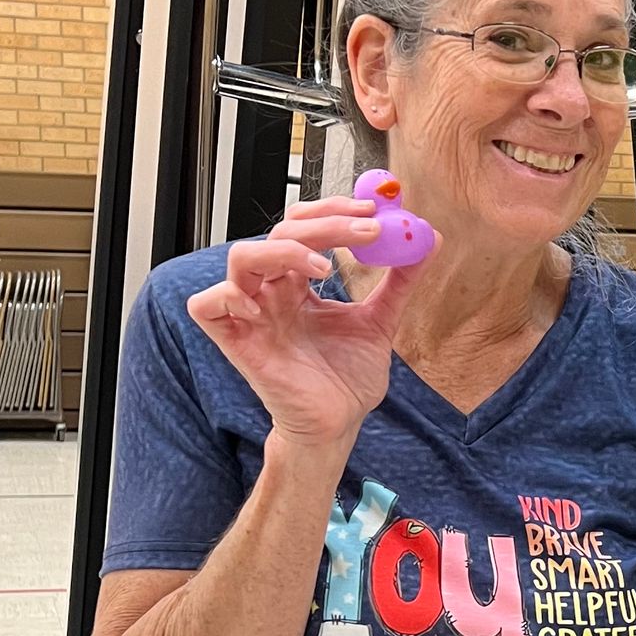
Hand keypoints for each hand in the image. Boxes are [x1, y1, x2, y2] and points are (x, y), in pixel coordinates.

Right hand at [187, 196, 437, 456]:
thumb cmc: (349, 378)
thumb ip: (399, 281)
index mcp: (299, 282)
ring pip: (241, 257)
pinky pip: (207, 306)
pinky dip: (229, 295)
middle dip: (326, 225)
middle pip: (281, 233)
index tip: (375, 212)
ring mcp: (252, 315)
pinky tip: (264, 305)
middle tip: (368, 230)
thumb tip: (428, 238)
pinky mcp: (236, 342)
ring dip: (283, 251)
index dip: (334, 211)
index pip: (304, 226)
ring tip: (324, 267)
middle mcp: (273, 291)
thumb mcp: (380, 321)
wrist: (339, 425)